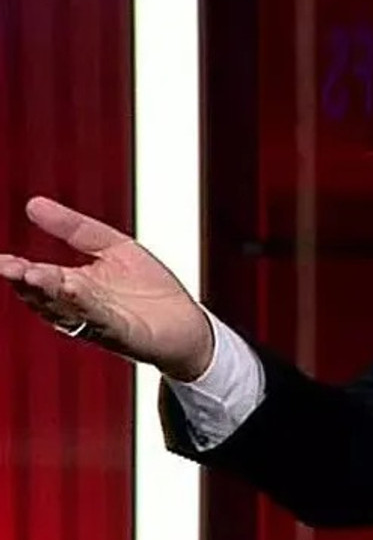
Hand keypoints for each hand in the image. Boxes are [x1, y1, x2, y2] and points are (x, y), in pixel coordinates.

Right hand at [0, 196, 211, 380]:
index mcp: (72, 287)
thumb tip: (32, 204)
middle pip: (45, 296)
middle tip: (9, 268)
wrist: (186, 323)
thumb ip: (74, 228)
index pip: (37, 277)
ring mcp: (99, 323)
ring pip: (67, 309)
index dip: (17, 269)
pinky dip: (87, 308)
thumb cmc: (148, 288)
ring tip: (32, 275)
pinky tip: (75, 291)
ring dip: (49, 294)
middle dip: (26, 282)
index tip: (1, 260)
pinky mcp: (123, 335)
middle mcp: (79, 308)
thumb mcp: (112, 247)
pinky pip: (101, 320)